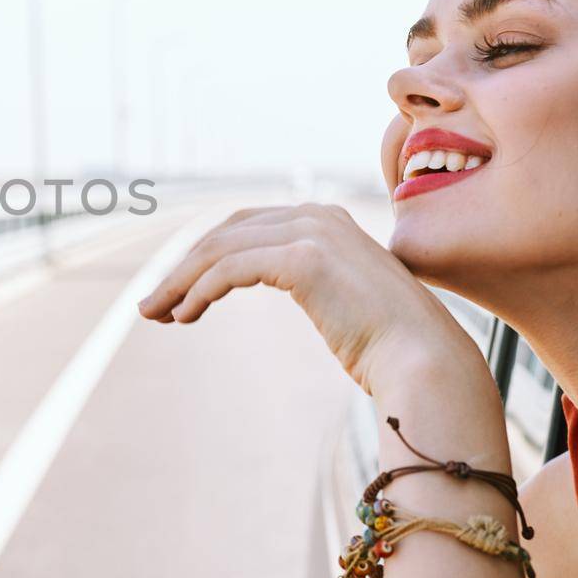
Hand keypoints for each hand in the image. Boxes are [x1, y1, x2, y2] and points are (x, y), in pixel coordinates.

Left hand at [134, 203, 481, 398]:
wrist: (426, 362)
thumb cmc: (388, 345)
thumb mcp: (340, 299)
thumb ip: (310, 280)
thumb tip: (277, 280)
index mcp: (325, 218)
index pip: (243, 227)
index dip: (202, 257)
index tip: (176, 292)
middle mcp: (316, 214)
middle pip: (224, 233)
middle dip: (182, 268)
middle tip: (152, 305)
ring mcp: (312, 232)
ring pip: (219, 250)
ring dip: (180, 282)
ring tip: (157, 314)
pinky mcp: (303, 259)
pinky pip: (230, 270)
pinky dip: (199, 291)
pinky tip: (186, 315)